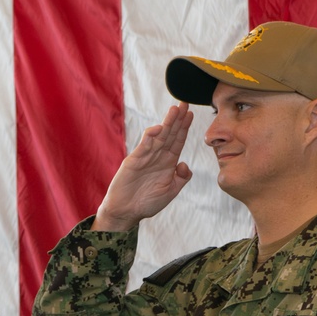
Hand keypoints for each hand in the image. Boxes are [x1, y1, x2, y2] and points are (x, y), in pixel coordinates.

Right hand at [94, 102, 193, 231]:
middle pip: (169, 134)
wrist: (126, 212)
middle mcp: (157, 156)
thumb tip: (184, 164)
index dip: (184, 128)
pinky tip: (157, 128)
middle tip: (184, 103)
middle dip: (177, 119)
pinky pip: (143, 147)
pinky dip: (149, 137)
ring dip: (166, 123)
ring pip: (158, 137)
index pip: (177, 141)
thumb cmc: (147, 203)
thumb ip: (181, 178)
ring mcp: (145, 157)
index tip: (190, 114)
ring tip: (174, 110)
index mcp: (168, 162)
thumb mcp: (170, 191)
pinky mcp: (133, 161)